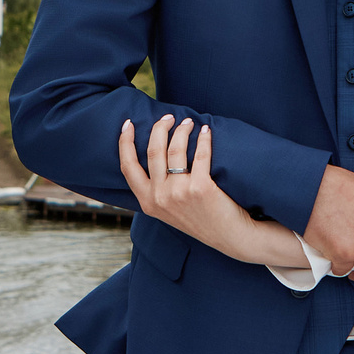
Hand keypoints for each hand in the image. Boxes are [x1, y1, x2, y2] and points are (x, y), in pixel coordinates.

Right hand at [118, 118, 300, 266]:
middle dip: (159, 127)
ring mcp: (179, 193)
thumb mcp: (167, 210)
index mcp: (147, 202)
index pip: (128, 167)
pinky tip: (206, 132)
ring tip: (189, 123)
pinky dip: (204, 139)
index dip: (125, 142)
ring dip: (182, 130)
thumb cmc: (199, 219)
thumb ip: (155, 189)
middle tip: (169, 117)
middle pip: (153, 151)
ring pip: (175, 149)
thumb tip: (152, 151)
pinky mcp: (201, 187)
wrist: (229, 236)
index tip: (128, 124)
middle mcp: (160, 197)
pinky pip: (200, 154)